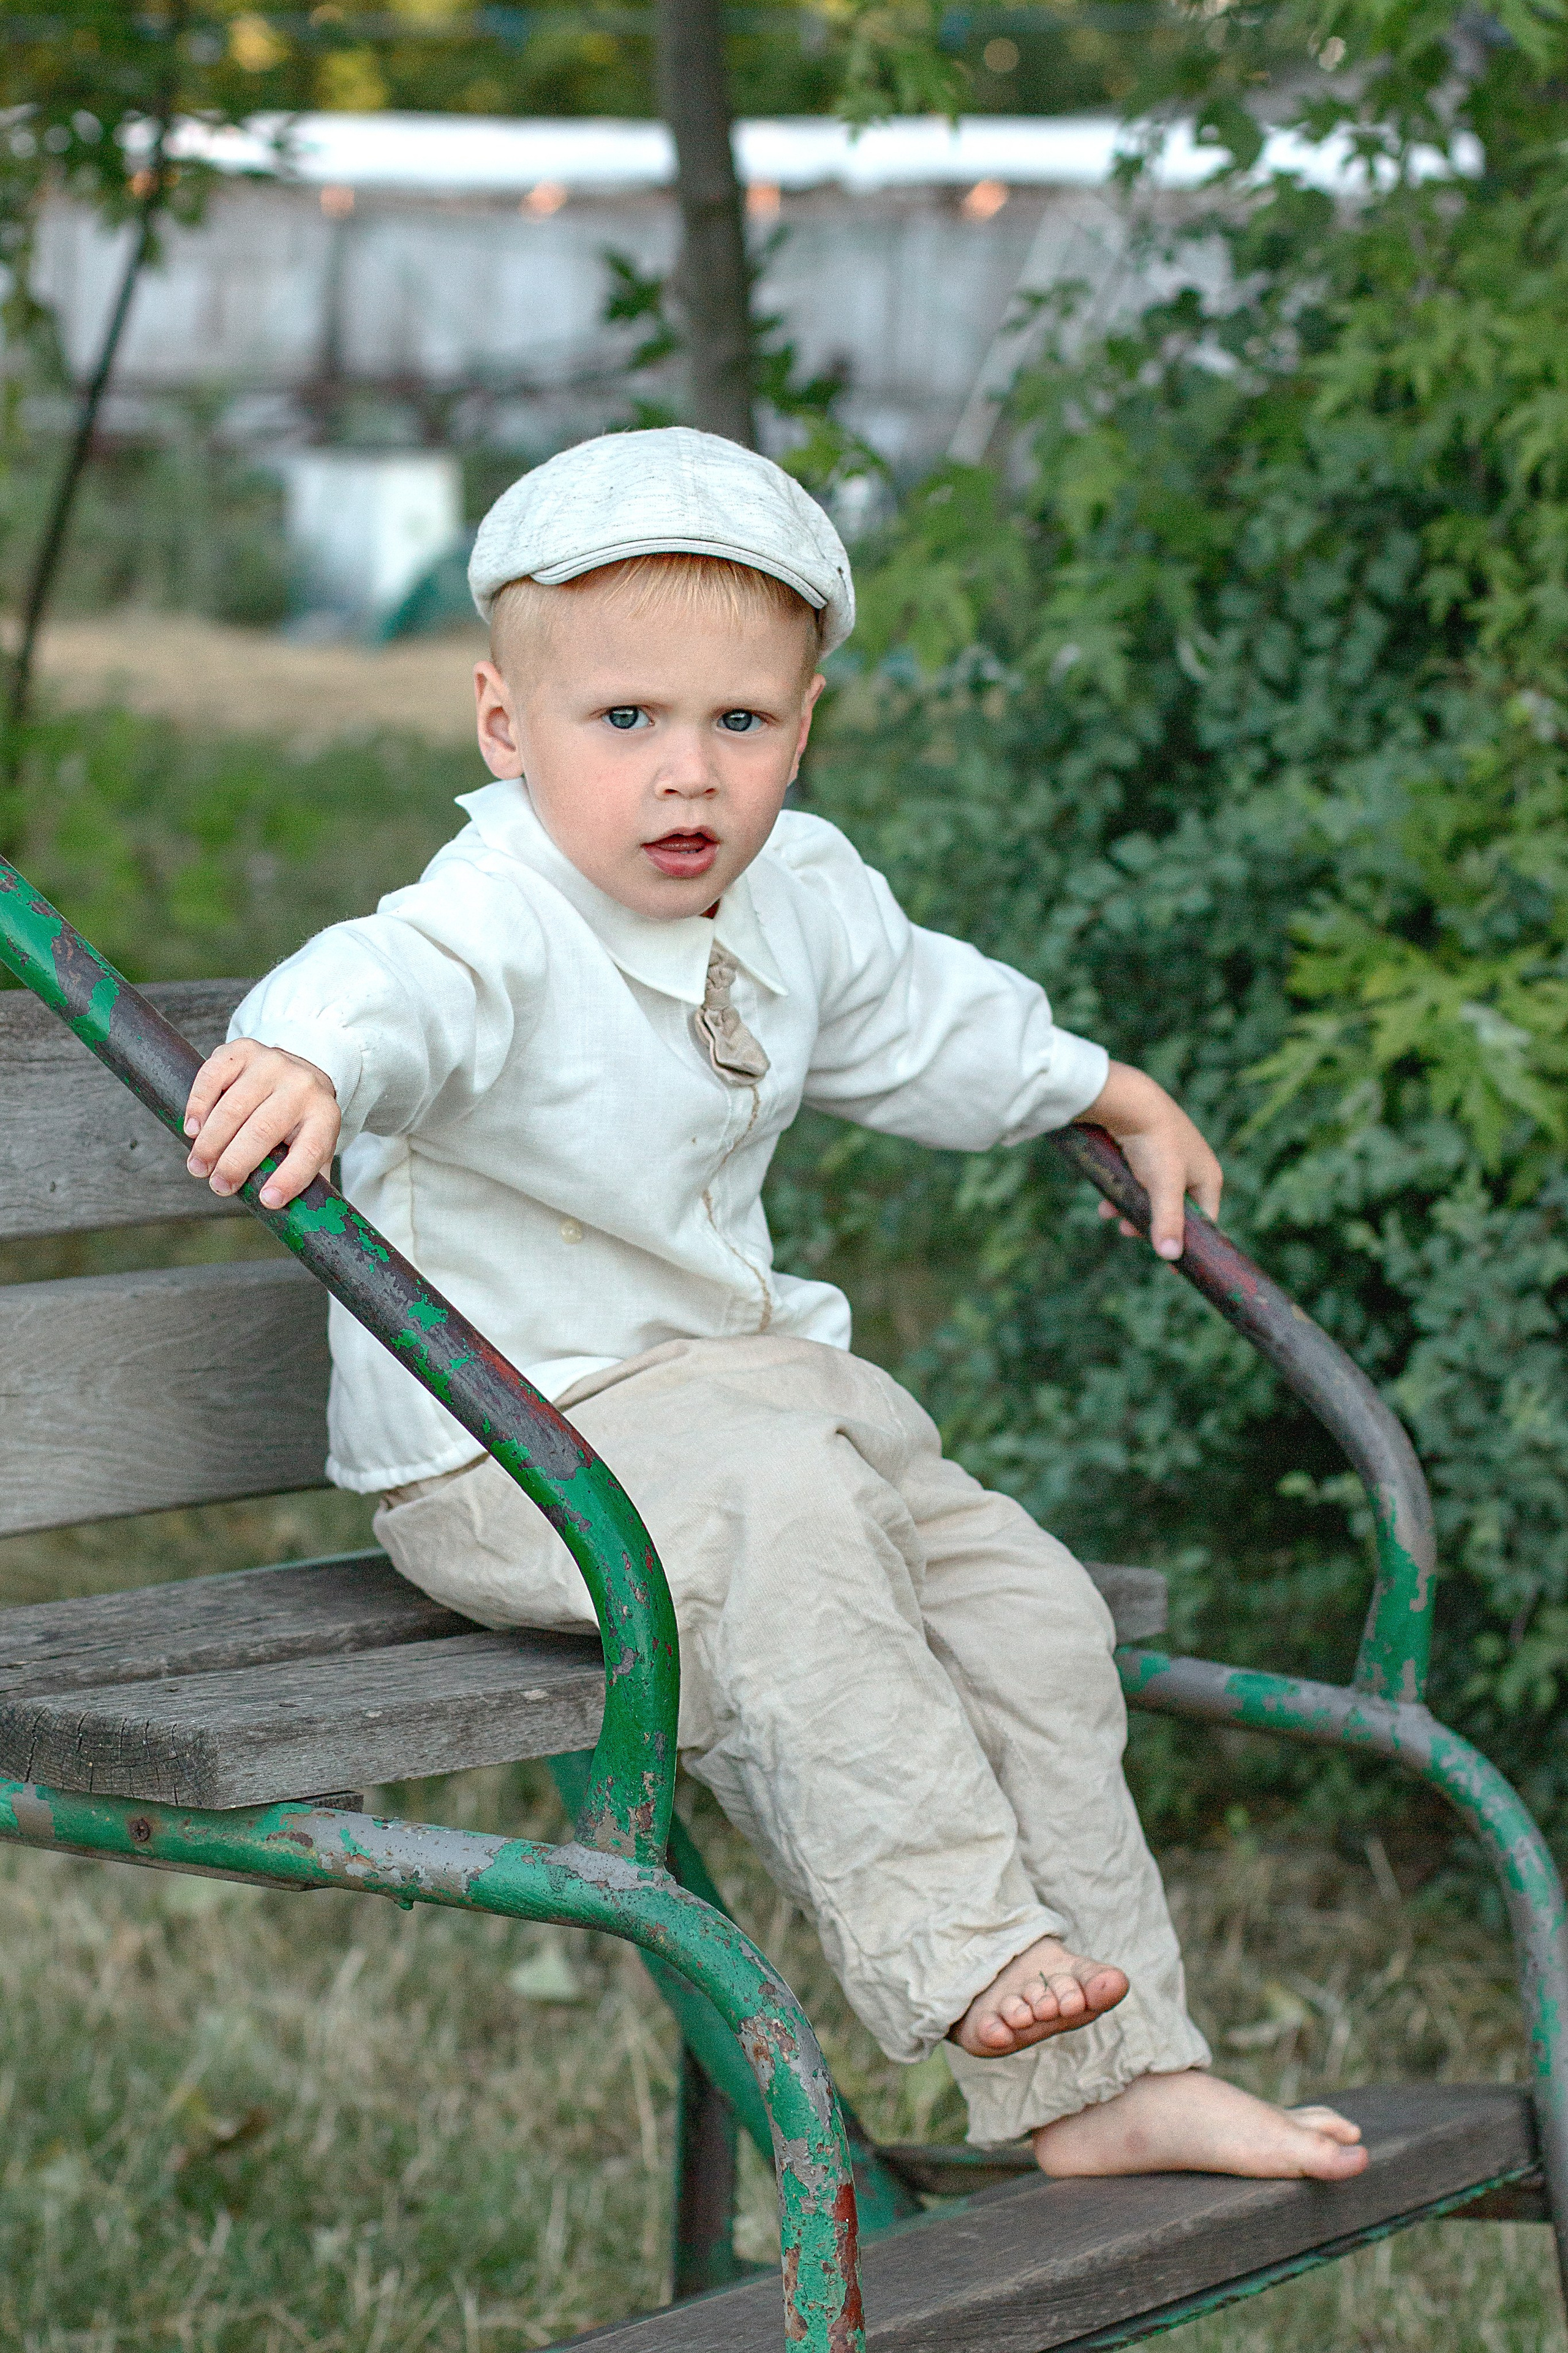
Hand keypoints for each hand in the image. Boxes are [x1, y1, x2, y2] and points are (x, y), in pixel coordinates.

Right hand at [184, 1038, 340, 1211]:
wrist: (296, 1070)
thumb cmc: (300, 1123)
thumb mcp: (314, 1147)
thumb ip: (309, 1180)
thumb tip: (302, 1226)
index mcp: (324, 1115)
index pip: (311, 1151)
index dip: (289, 1178)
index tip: (267, 1202)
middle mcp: (302, 1086)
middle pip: (265, 1130)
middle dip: (236, 1163)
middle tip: (217, 1186)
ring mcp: (271, 1063)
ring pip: (235, 1107)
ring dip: (211, 1141)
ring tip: (198, 1167)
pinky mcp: (242, 1050)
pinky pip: (213, 1076)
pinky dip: (199, 1105)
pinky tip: (192, 1129)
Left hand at [1076, 1061, 1221, 1260]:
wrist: (1128, 1101)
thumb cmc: (1154, 1143)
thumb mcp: (1163, 1187)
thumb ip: (1167, 1221)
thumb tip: (1170, 1257)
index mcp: (1208, 1178)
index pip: (1204, 1222)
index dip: (1188, 1244)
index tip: (1173, 1267)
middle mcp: (1191, 1170)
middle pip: (1174, 1213)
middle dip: (1149, 1225)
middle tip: (1128, 1232)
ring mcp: (1167, 1161)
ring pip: (1151, 1199)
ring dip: (1131, 1211)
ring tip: (1112, 1215)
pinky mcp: (1145, 1154)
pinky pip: (1137, 1184)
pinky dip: (1122, 1195)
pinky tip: (1105, 1203)